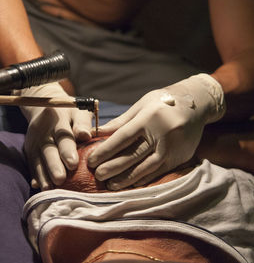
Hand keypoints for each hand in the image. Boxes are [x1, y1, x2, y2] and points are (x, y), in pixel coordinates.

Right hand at [16, 83, 91, 189]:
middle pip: (48, 151)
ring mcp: (34, 142)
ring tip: (49, 189)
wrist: (44, 106)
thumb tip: (85, 135)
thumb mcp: (78, 110)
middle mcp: (43, 132)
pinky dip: (35, 175)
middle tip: (60, 179)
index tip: (73, 164)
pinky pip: (32, 164)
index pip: (63, 136)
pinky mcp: (29, 150)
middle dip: (53, 166)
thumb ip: (82, 123)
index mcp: (58, 120)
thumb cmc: (70, 111)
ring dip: (43, 175)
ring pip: (38, 160)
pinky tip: (37, 186)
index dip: (67, 150)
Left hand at [88, 74, 224, 189]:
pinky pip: (160, 171)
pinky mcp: (181, 156)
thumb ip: (120, 122)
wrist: (197, 104)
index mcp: (149, 117)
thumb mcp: (141, 106)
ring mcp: (173, 147)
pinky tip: (131, 184)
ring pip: (146, 167)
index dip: (106, 150)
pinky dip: (144, 178)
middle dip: (113, 167)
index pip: (123, 137)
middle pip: (134, 154)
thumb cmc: (162, 103)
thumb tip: (97, 132)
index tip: (92, 160)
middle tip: (97, 176)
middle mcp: (162, 133)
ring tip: (111, 185)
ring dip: (127, 178)